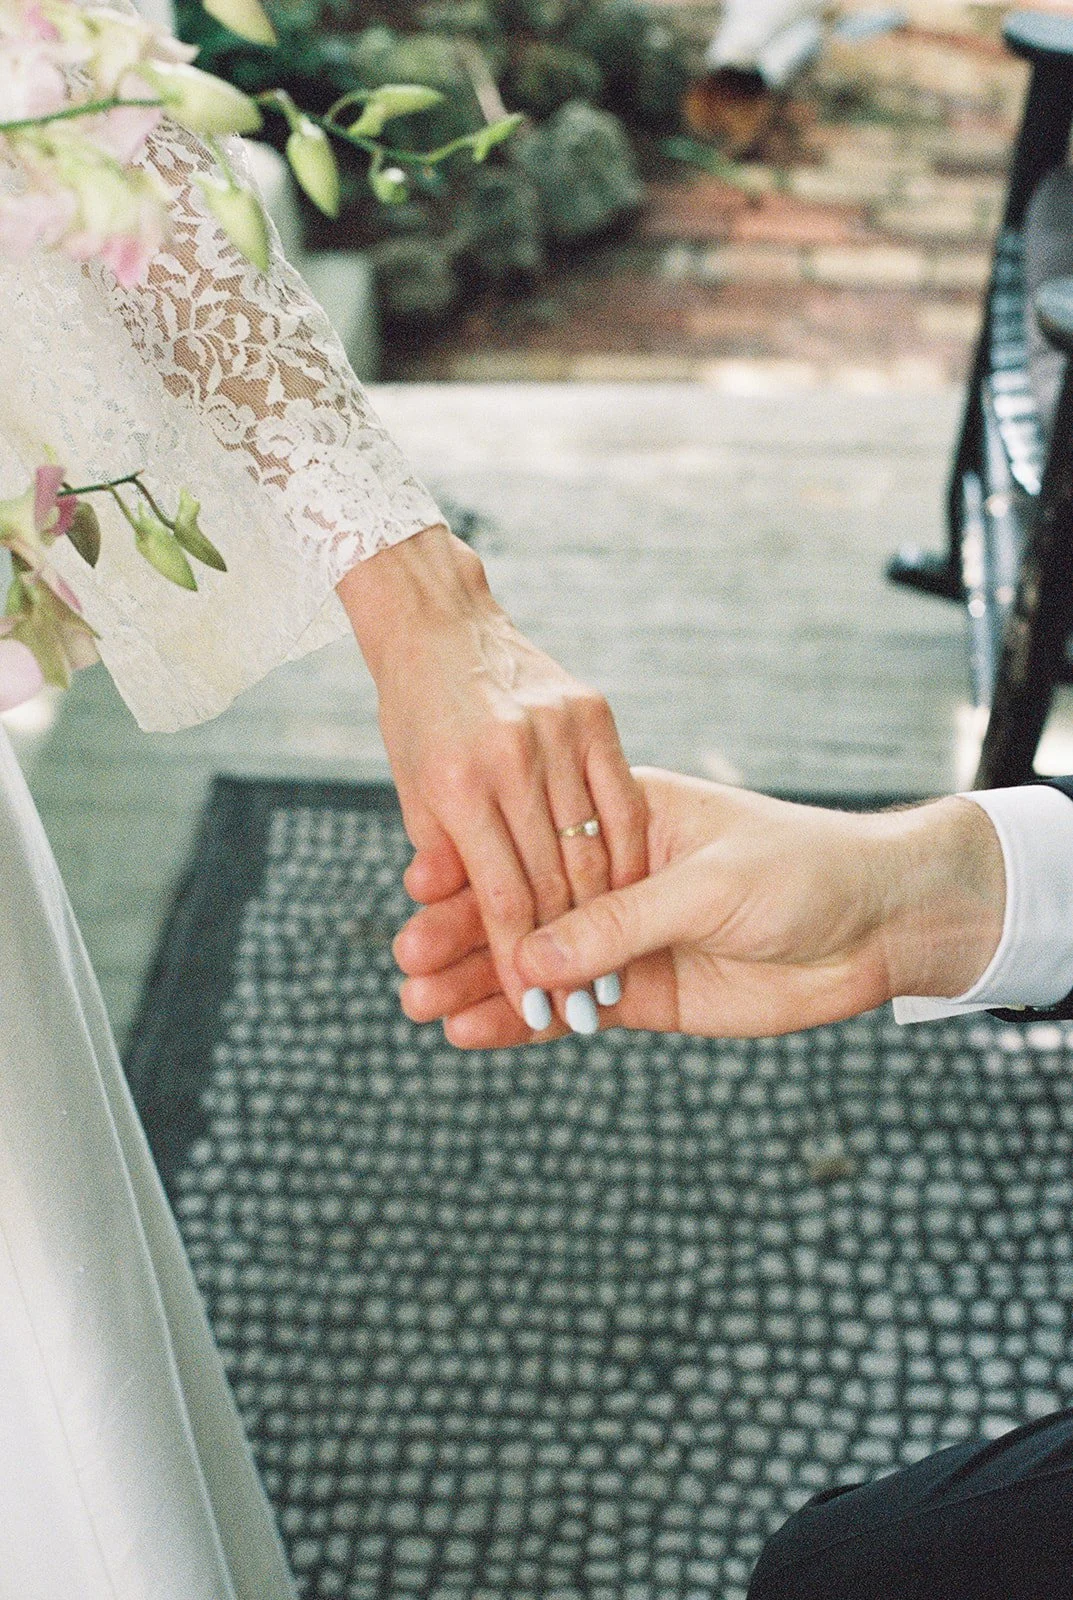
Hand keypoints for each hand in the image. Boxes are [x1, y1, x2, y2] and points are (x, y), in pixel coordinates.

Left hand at [337, 524, 646, 1021]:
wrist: (440, 625)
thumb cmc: (416, 721)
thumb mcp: (415, 796)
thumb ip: (448, 862)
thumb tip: (480, 937)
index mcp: (457, 785)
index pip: (503, 898)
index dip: (522, 964)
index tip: (537, 1013)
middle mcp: (510, 758)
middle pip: (554, 880)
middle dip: (567, 956)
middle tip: (580, 1008)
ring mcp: (557, 732)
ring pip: (594, 844)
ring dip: (606, 917)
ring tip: (612, 968)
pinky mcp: (592, 714)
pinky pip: (622, 801)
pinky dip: (628, 854)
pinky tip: (633, 896)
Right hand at [393, 769, 1005, 1044]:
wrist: (878, 925)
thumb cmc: (802, 869)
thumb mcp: (707, 884)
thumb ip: (619, 922)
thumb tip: (526, 955)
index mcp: (621, 820)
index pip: (531, 842)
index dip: (474, 865)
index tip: (419, 886)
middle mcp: (613, 879)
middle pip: (522, 907)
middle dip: (462, 932)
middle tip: (407, 958)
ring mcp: (628, 941)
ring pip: (538, 965)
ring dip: (479, 983)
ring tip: (418, 1002)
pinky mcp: (646, 995)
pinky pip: (574, 1010)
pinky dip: (526, 1024)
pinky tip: (472, 1031)